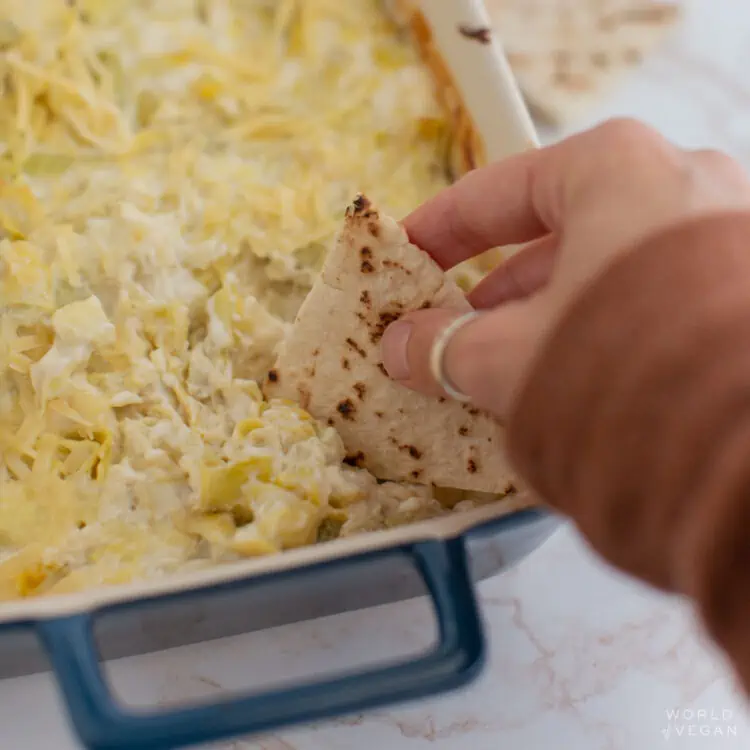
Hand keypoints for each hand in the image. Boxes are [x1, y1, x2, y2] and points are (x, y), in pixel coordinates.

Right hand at [381, 118, 749, 418]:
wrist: (748, 447)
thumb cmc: (622, 367)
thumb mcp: (509, 355)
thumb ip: (444, 344)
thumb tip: (400, 346)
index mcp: (614, 168)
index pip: (495, 191)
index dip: (437, 229)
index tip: (404, 254)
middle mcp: (680, 182)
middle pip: (554, 232)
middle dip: (493, 288)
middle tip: (448, 328)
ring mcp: (723, 234)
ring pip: (603, 268)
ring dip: (543, 315)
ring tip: (501, 366)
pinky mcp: (741, 288)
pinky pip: (647, 297)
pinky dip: (598, 328)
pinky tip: (569, 376)